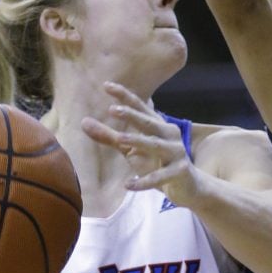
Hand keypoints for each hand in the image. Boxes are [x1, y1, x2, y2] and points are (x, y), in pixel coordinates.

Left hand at [82, 81, 200, 206]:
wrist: (188, 186)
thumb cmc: (156, 163)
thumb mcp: (131, 149)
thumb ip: (109, 136)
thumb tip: (83, 122)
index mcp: (158, 125)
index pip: (140, 107)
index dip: (124, 96)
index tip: (106, 85)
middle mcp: (169, 135)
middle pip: (148, 122)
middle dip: (132, 115)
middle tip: (113, 109)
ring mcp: (176, 153)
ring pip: (155, 145)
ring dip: (138, 141)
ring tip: (120, 139)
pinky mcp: (179, 172)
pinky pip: (159, 177)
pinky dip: (144, 181)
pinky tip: (128, 184)